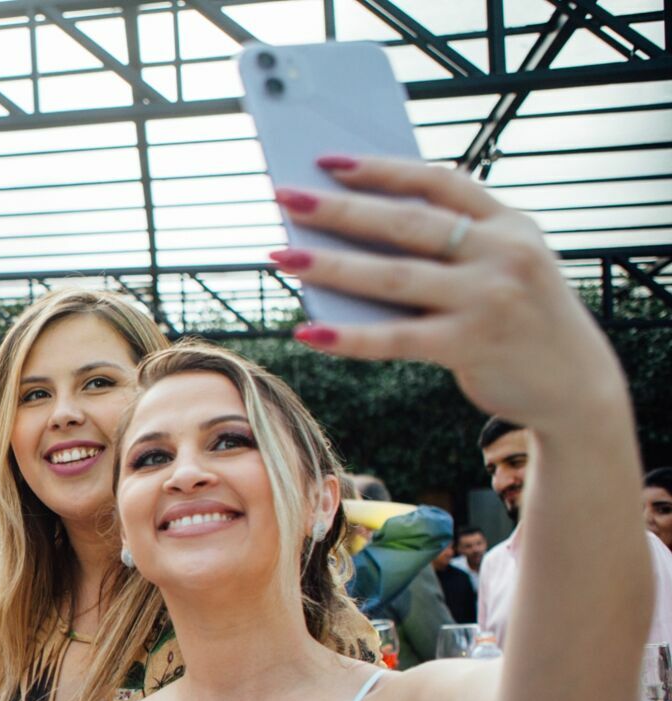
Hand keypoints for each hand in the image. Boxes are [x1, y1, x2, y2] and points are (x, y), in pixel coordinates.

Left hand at [271, 155, 627, 424]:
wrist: (575, 383)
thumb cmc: (516, 317)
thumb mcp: (499, 267)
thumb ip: (445, 250)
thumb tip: (347, 241)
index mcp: (508, 222)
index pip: (437, 182)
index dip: (381, 169)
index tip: (327, 161)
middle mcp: (503, 253)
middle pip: (406, 223)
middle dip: (340, 208)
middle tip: (285, 196)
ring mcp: (490, 298)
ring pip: (394, 277)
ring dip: (331, 265)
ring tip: (282, 255)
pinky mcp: (473, 344)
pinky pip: (396, 338)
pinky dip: (349, 337)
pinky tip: (308, 332)